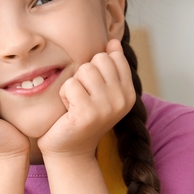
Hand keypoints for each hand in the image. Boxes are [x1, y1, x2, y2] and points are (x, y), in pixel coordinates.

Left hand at [38, 39, 135, 159]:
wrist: (69, 151)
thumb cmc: (81, 118)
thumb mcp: (101, 91)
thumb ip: (110, 67)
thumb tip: (113, 42)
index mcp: (129, 93)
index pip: (113, 56)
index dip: (96, 68)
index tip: (93, 90)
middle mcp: (123, 100)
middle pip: (99, 59)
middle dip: (84, 74)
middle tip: (82, 97)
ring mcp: (107, 107)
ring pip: (84, 69)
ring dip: (73, 85)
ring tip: (75, 103)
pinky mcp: (88, 113)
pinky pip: (70, 84)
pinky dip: (64, 95)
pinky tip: (68, 111)